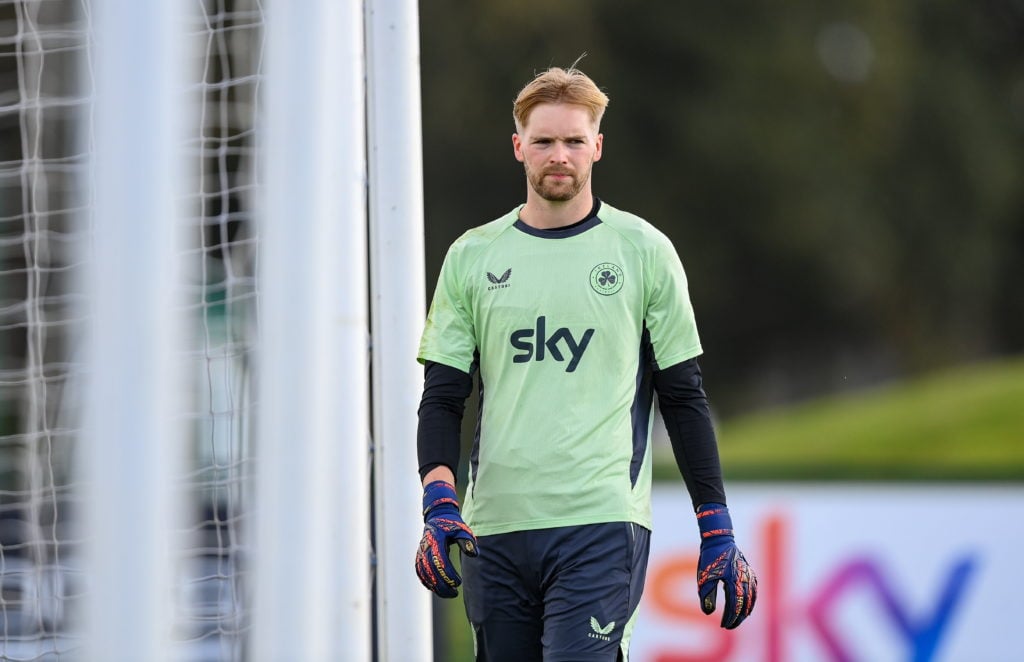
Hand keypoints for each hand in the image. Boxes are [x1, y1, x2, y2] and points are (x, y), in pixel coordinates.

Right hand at [414, 480, 477, 597]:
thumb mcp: (462, 529)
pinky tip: (435, 589)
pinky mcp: (419, 555)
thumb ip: (468, 541)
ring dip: (434, 586)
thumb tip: (474, 554)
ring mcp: (421, 551)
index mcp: (436, 539)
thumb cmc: (452, 524)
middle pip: (431, 570)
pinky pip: (419, 571)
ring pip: (424, 572)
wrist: (437, 517)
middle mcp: (426, 546)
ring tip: (448, 594)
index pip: (440, 561)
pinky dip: (426, 581)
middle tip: (454, 593)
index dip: (448, 574)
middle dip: (442, 584)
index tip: (458, 583)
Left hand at [696, 503, 756, 628]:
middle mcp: (744, 579)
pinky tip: (747, 605)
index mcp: (733, 581)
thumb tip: (708, 613)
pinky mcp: (749, 571)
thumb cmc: (710, 557)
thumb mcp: (704, 576)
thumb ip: (706, 595)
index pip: (735, 605)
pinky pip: (754, 589)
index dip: (730, 618)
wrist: (719, 539)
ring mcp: (749, 575)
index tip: (724, 626)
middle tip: (730, 626)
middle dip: (738, 617)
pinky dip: (752, 600)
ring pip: (752, 598)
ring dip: (746, 610)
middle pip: (745, 604)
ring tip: (739, 619)